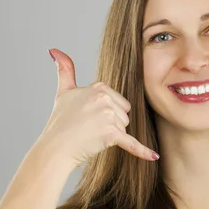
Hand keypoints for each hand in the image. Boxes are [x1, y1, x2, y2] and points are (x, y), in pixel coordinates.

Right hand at [36, 48, 158, 170]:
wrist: (55, 148)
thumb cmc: (60, 123)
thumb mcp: (63, 92)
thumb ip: (64, 70)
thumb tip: (55, 51)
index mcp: (98, 87)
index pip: (117, 100)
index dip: (106, 111)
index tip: (89, 117)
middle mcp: (104, 98)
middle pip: (124, 113)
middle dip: (112, 123)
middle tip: (89, 128)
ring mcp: (108, 115)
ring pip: (125, 127)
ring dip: (113, 135)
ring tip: (92, 136)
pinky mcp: (112, 134)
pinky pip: (131, 143)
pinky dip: (142, 151)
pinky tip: (154, 157)